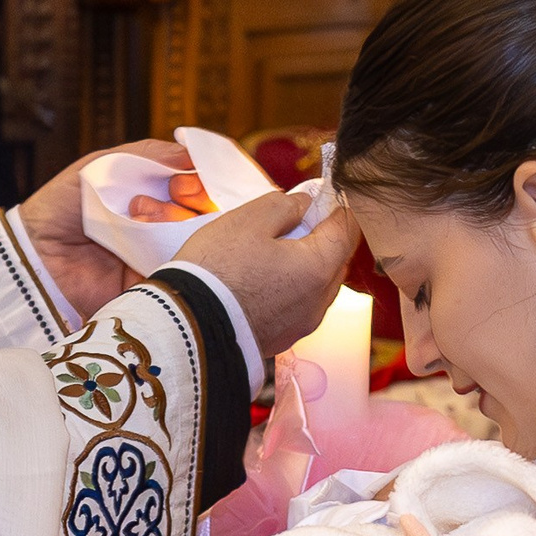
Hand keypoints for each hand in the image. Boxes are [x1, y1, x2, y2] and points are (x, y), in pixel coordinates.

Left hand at [17, 138, 191, 320]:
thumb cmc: (61, 206)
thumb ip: (144, 154)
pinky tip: (148, 239)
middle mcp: (161, 225)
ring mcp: (158, 254)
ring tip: (140, 214)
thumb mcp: (99, 165)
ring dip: (175, 220)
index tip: (184, 176)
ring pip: (195, 238)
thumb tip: (189, 152)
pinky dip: (172, 253)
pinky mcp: (152, 283)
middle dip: (195, 197)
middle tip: (176, 192)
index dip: (200, 179)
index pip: (197, 186)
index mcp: (153, 195)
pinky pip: (178, 270)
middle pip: (203, 212)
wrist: (34, 255)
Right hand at [176, 187, 355, 358]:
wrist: (188, 327)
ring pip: (320, 285)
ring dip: (308, 265)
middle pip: (337, 259)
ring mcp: (303, 323)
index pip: (347, 228)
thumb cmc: (217, 270)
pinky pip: (300, 305)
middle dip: (323, 236)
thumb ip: (285, 206)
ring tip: (275, 252)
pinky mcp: (285, 338)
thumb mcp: (248, 220)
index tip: (319, 197)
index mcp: (318, 267)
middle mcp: (320, 300)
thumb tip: (304, 205)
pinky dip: (292, 288)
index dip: (336, 206)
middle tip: (295, 221)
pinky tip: (265, 280)